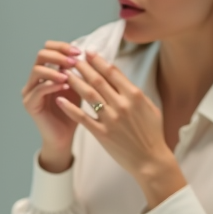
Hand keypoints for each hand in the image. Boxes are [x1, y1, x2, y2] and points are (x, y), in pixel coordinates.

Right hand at [22, 41, 80, 171]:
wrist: (65, 137)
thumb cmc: (73, 112)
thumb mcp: (78, 87)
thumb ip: (79, 72)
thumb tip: (89, 53)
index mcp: (45, 72)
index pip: (49, 49)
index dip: (62, 46)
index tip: (79, 51)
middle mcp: (34, 79)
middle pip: (41, 55)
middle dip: (59, 55)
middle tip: (74, 61)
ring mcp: (29, 91)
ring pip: (37, 70)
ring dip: (55, 70)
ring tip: (69, 74)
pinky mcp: (29, 104)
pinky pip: (39, 89)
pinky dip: (52, 85)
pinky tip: (65, 86)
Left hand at [56, 51, 186, 207]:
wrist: (151, 160)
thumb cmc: (152, 134)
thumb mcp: (150, 108)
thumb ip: (135, 93)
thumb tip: (123, 80)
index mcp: (135, 95)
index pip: (113, 72)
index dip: (99, 61)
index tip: (89, 53)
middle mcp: (122, 104)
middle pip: (98, 80)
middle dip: (83, 67)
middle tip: (72, 58)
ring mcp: (111, 119)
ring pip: (88, 95)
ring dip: (75, 81)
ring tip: (64, 73)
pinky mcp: (102, 134)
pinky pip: (82, 117)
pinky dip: (70, 108)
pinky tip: (60, 99)